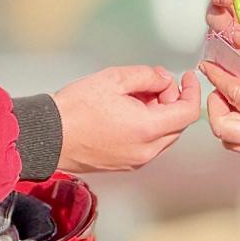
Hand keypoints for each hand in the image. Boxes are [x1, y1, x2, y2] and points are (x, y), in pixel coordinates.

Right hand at [54, 65, 200, 172]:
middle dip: (172, 100)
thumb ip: (148, 76)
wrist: (47, 137)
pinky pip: (148, 144)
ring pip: (163, 135)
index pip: (188, 113)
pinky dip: (147, 125)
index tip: (187, 78)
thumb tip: (165, 79)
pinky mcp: (124, 164)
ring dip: (159, 113)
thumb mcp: (114, 79)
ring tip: (136, 95)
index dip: (192, 91)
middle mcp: (146, 151)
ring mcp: (135, 161)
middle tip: (154, 82)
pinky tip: (128, 111)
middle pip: (177, 125)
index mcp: (147, 130)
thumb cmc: (75, 110)